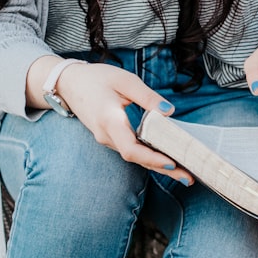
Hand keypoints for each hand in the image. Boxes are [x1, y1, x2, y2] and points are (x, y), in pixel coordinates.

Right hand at [54, 62, 194, 185]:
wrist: (68, 83)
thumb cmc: (97, 79)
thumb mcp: (125, 80)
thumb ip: (147, 96)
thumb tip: (170, 110)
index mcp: (110, 121)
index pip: (131, 148)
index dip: (151, 158)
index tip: (171, 162)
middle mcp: (107, 136)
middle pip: (137, 158)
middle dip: (163, 169)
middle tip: (189, 178)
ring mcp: (107, 139)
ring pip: (135, 157)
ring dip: (159, 165)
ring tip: (185, 173)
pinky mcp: (110, 138)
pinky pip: (132, 150)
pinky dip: (150, 157)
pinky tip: (167, 159)